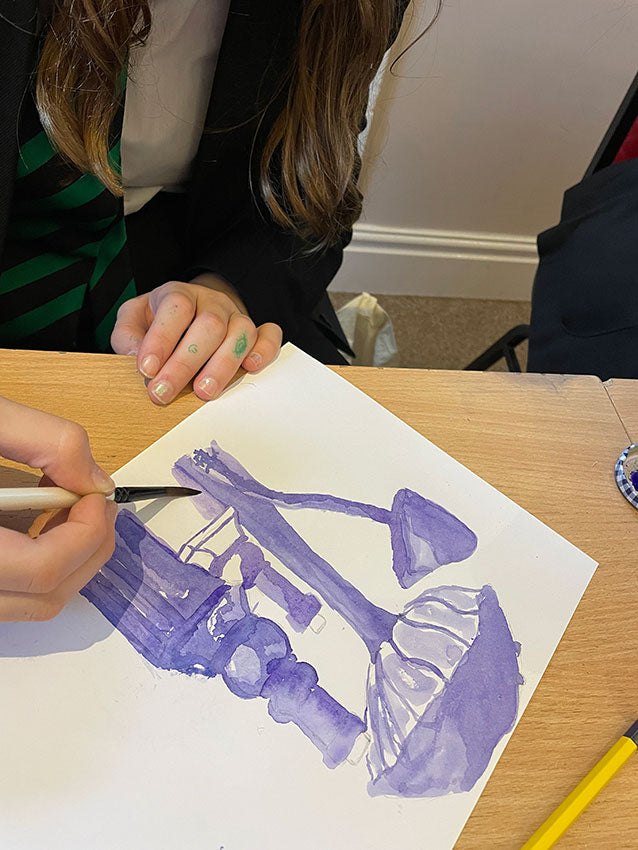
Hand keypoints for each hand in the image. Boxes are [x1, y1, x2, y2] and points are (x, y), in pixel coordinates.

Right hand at [0, 398, 116, 621]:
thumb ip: (49, 441)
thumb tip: (95, 480)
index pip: (42, 569)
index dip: (86, 533)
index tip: (96, 495)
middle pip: (45, 598)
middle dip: (88, 549)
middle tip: (97, 504)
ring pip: (30, 606)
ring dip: (68, 560)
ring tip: (68, 509)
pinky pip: (9, 598)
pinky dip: (40, 567)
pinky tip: (37, 524)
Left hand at [111, 274, 282, 404]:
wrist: (191, 312)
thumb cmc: (160, 321)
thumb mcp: (133, 320)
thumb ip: (128, 336)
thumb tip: (135, 357)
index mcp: (179, 294)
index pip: (175, 307)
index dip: (161, 338)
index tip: (146, 369)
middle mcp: (211, 303)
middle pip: (209, 326)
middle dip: (185, 363)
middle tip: (164, 393)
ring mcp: (236, 317)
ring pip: (241, 333)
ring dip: (223, 365)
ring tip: (204, 392)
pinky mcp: (255, 332)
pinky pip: (270, 336)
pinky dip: (265, 350)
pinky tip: (251, 367)